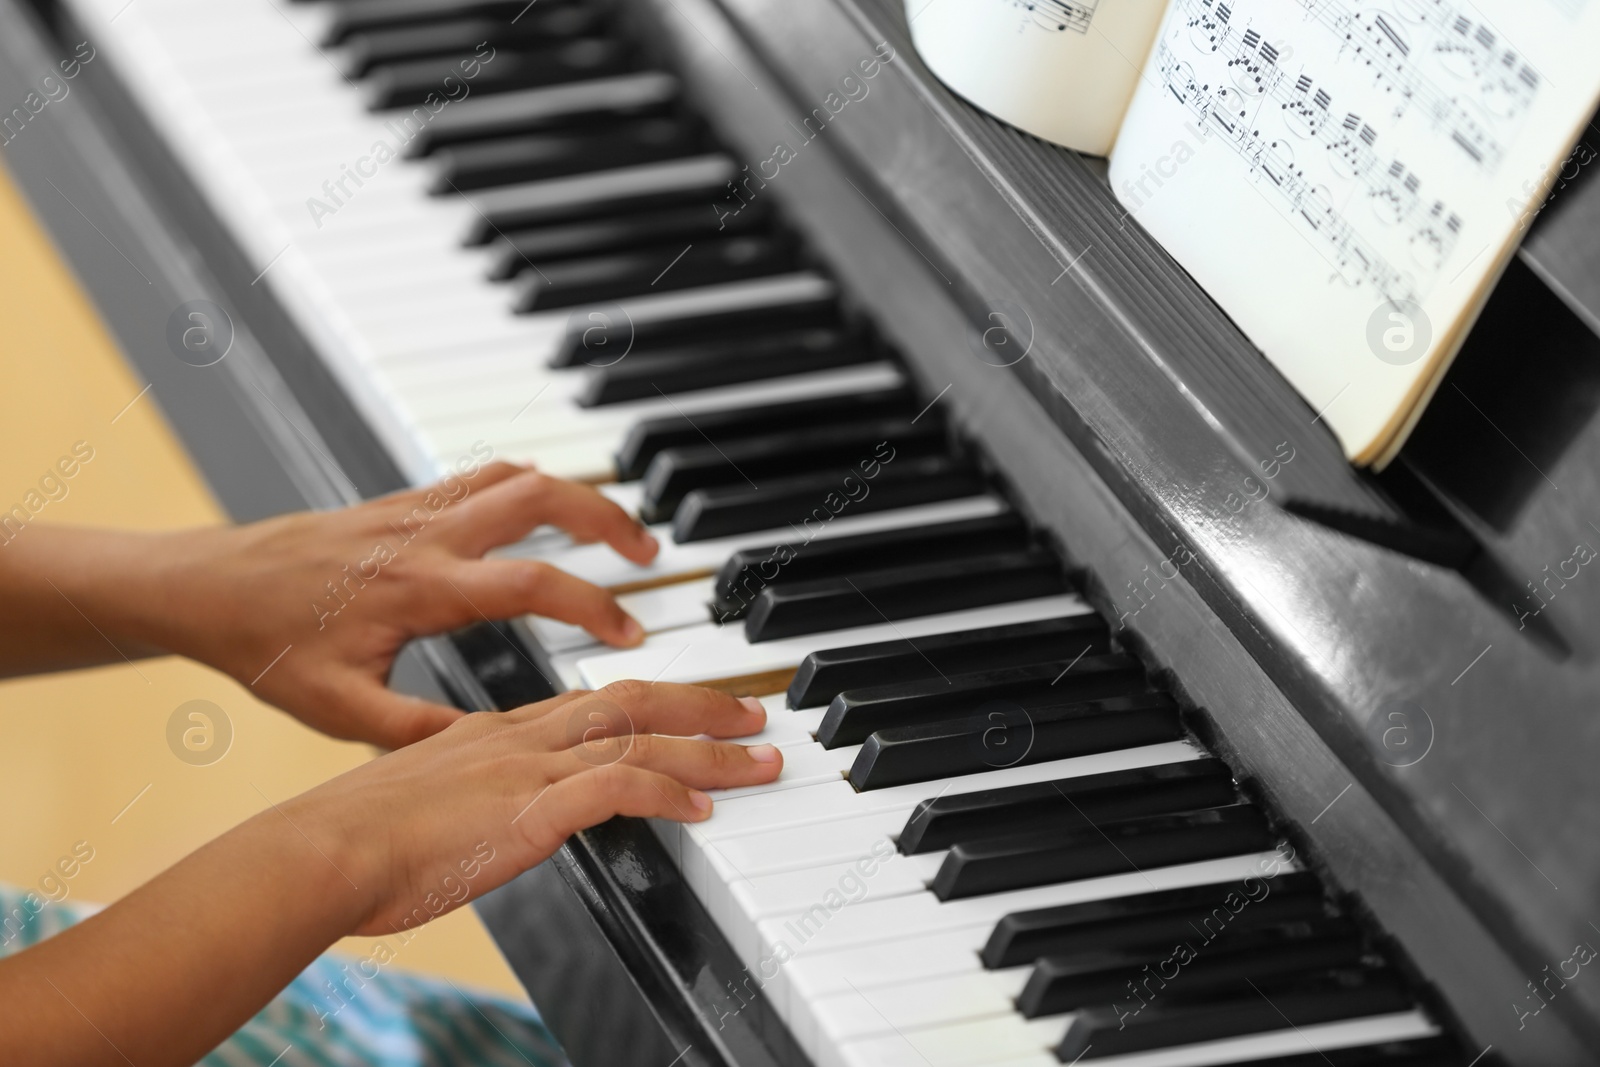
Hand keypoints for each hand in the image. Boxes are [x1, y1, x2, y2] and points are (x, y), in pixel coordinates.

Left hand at [141, 462, 659, 746]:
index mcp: (421, 590)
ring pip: (516, 475)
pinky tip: (545, 504)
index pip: (533, 585)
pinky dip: (528, 482)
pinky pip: (481, 474)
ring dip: (575, 494)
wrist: (207, 586)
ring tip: (615, 527)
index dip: (594, 607)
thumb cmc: (266, 644)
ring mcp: (415, 511)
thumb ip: (417, 729)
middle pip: (541, 498)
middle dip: (607, 520)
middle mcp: (426, 537)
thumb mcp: (340, 709)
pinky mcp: (402, 503)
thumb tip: (489, 747)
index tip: (630, 633)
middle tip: (649, 555)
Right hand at [285, 681, 781, 934]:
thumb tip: (490, 822)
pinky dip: (668, 790)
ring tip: (759, 758)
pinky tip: (702, 807)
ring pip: (641, 737)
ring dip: (711, 748)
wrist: (315, 852)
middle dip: (702, 705)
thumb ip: (469, 801)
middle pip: (631, 702)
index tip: (687, 710)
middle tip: (752, 712)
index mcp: (495, 732)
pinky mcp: (529, 807)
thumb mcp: (423, 805)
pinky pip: (619, 786)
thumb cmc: (352, 842)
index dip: (649, 704)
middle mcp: (519, 737)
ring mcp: (527, 768)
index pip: (590, 704)